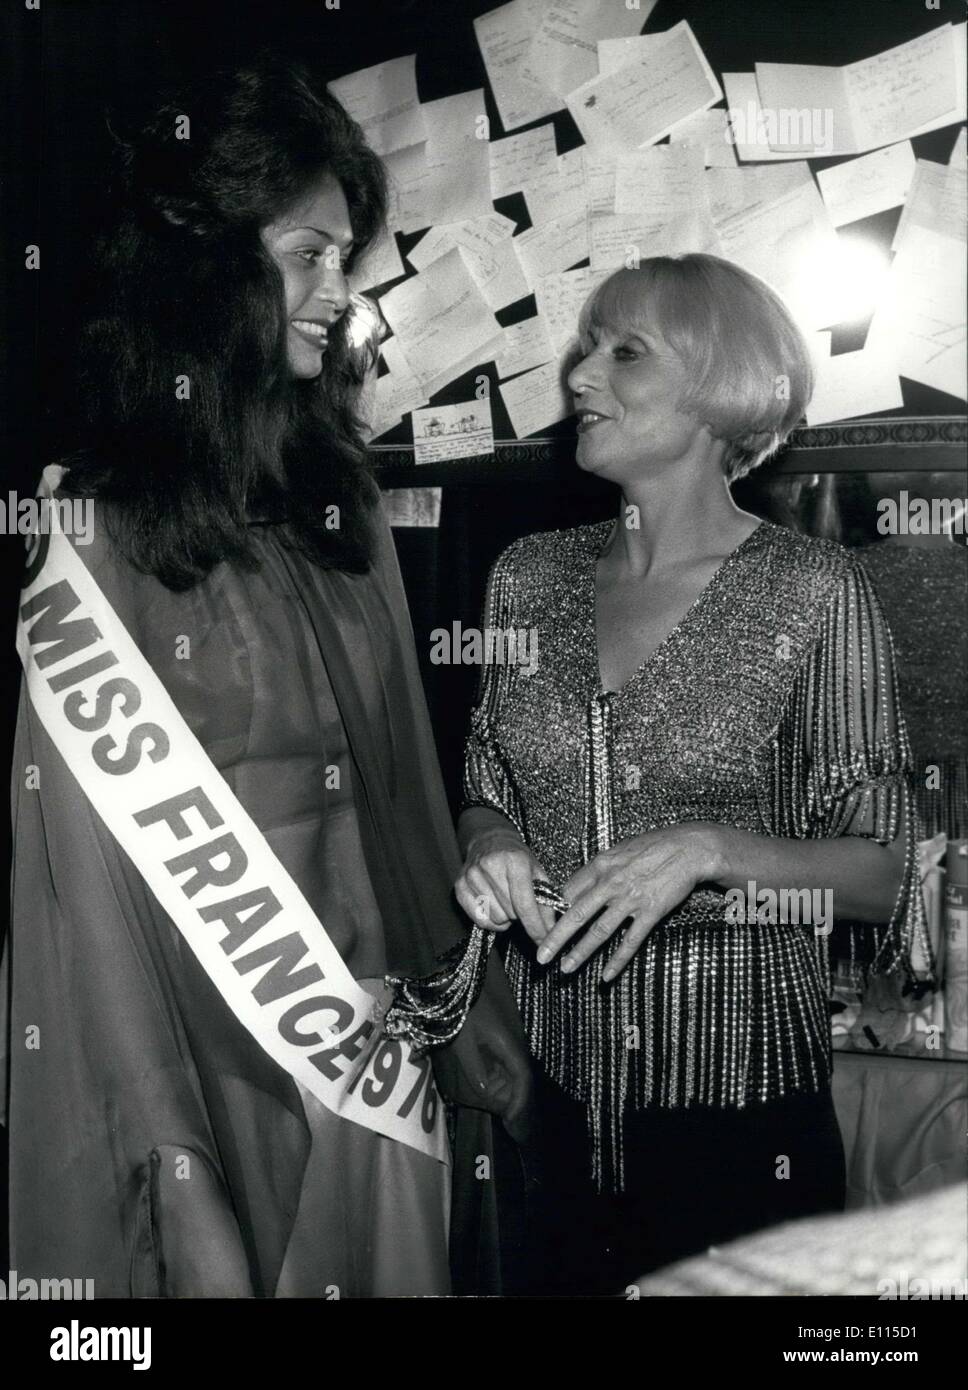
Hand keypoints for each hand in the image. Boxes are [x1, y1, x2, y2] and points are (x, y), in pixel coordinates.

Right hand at [455, 829, 555, 941]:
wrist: (490, 840)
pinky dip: (491, 921)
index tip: (544, 941)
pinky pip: (479, 919)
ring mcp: (472, 875)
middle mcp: (490, 865)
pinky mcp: (459, 885)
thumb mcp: (537, 872)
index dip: (535, 926)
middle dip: (521, 916)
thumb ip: (546, 901)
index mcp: (515, 860)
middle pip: (511, 913)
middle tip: (520, 904)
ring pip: (496, 918)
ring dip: (506, 917)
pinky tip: (495, 906)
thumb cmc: (517, 859)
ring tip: (506, 902)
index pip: (525, 903)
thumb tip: (550, 931)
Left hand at [536, 823, 723, 981]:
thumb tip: (580, 885)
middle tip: (541, 956)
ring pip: (599, 931)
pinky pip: (630, 941)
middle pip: (577, 914)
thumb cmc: (654, 846)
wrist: (690, 847)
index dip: (553, 911)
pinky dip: (617, 960)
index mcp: (601, 865)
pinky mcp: (651, 912)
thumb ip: (600, 869)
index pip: (568, 891)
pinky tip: (606, 975)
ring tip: (566, 968)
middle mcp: (612, 883)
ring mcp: (631, 899)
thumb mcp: (620, 850)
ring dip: (580, 952)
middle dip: (555, 938)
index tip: (541, 925)